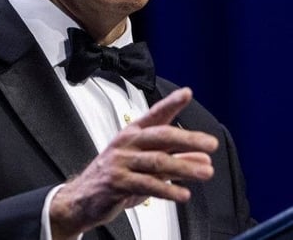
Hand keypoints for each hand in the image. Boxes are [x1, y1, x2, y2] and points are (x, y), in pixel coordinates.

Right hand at [49, 88, 217, 238]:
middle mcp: (126, 144)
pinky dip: (167, 190)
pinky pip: (147, 185)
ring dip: (184, 167)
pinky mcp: (117, 183)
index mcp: (133, 134)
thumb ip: (176, 160)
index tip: (187, 93)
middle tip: (210, 144)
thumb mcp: (147, 167)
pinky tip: (182, 194)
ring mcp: (120, 162)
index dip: (171, 103)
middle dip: (188, 139)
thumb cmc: (115, 176)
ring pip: (157, 162)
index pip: (155, 115)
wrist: (82, 198)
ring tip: (205, 172)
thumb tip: (203, 159)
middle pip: (160, 136)